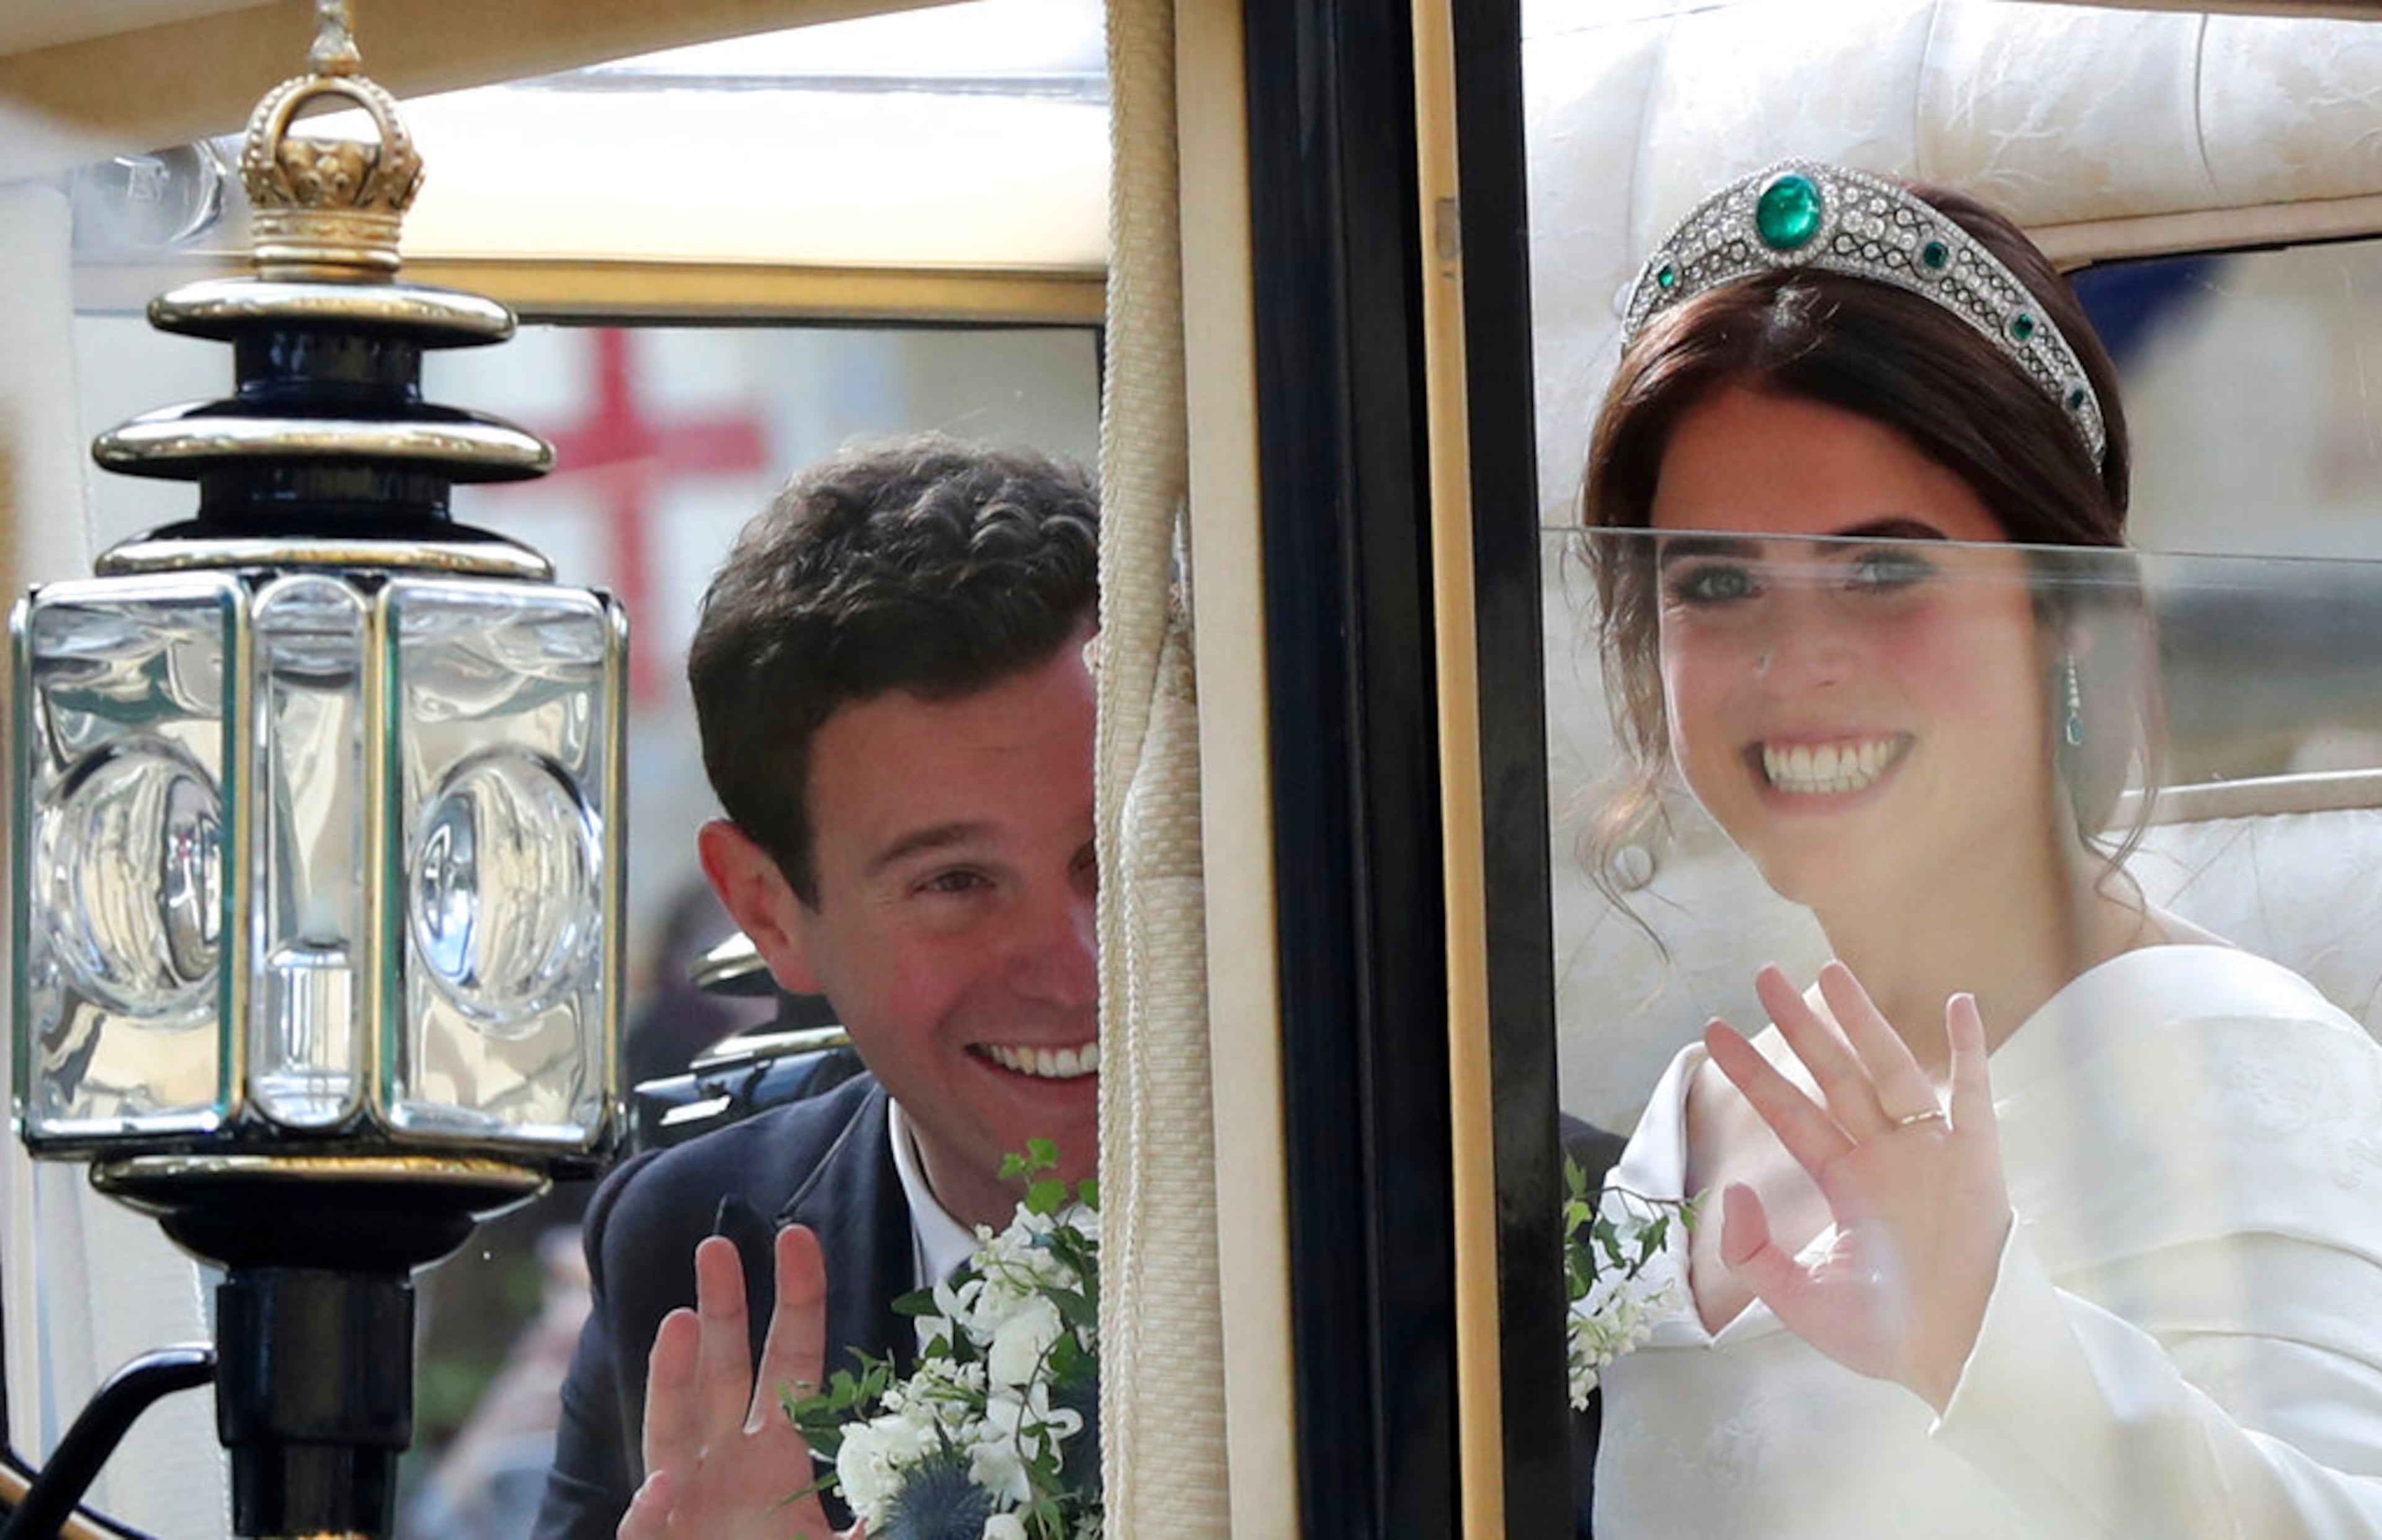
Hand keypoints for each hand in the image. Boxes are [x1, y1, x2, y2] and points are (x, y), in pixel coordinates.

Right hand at [619, 1225, 853, 1539]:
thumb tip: (906, 1497)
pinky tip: (662, 1490)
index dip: (796, 1300)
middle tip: (718, 1242)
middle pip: (722, 1371)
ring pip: (672, 1428)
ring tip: (679, 1320)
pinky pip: (648, 1527)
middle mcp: (725, 1462)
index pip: (790, 1359)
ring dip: (673, 1377)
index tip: (798, 1237)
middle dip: (721, 1307)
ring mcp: (684, 1500)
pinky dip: (651, 1511)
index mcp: (776, 1452)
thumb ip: (870, 1525)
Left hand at [1704, 960, 2012, 1410]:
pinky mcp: (1977, 1162)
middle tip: (1763, 973)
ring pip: (1890, 1071)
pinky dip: (1970, 1053)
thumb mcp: (1798, 1300)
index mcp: (1845, 1183)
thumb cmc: (1885, 1335)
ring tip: (1830, 971)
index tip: (1713, 1031)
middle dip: (1799, 1026)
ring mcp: (1930, 1154)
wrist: (1960, 1361)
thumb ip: (1754, 1251)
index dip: (1754, 1073)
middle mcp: (1883, 1157)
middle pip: (1834, 1075)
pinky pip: (1971, 1096)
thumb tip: (1735, 1193)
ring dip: (1863, 1021)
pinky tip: (1960, 1005)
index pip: (1790, 1114)